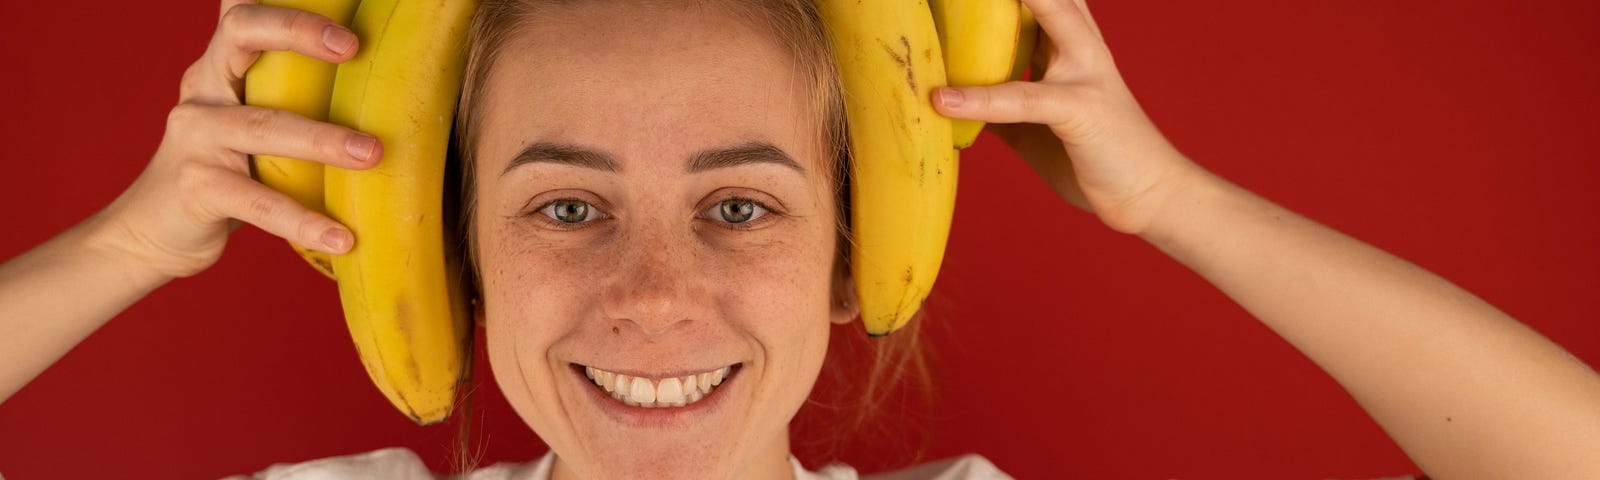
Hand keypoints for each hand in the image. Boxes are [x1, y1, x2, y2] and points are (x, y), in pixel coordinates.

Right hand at [93, 1, 380, 279]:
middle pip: (243, 34)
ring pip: (263, 125)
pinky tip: (342, 237)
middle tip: (354, 47)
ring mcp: (195, 136)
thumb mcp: (249, 116)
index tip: (337, 13)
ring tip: (373, 153)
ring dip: (322, 139)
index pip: (247, 12)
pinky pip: (257, 202)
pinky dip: (302, 220)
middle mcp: (203, 89)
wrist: (153, 231)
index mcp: (222, 65)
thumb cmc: (225, 168)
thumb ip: (288, 89)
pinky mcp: (198, 187)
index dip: (287, 4)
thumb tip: (371, 75)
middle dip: (299, 31)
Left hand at [933, 0, 1198, 234]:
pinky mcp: (1080, 108)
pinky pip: (1023, 98)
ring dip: (1011, 4)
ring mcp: (1085, 74)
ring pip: (1052, 14)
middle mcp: (1083, 47)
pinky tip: (942, 100)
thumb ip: (1003, 105)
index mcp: (1073, 45)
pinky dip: (980, 99)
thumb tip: (956, 101)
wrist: (1150, 196)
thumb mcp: (1037, 126)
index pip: (1042, 1)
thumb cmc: (1095, 158)